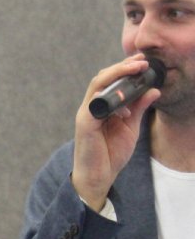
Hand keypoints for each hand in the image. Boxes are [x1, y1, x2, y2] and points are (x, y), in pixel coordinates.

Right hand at [72, 54, 158, 210]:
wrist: (97, 177)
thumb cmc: (110, 154)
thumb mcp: (130, 127)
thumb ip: (139, 108)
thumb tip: (153, 90)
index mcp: (101, 107)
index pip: (110, 81)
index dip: (125, 69)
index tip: (142, 61)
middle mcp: (91, 107)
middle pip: (102, 78)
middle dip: (121, 67)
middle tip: (142, 60)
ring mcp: (86, 115)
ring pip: (97, 86)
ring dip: (116, 75)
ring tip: (135, 69)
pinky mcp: (85, 125)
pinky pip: (95, 105)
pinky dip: (111, 99)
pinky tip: (126, 101)